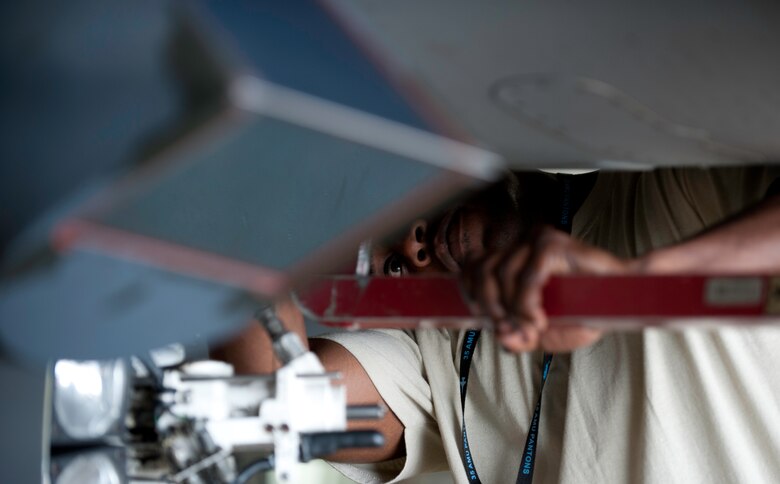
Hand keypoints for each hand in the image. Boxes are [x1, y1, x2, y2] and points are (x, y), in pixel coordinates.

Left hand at [463, 226, 637, 352]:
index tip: (483, 318)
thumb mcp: (540, 335)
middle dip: (490, 307)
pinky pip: (526, 278)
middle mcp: (521, 245)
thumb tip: (501, 336)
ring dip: (512, 309)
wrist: (621, 303)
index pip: (471, 265)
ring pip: (501, 274)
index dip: (469, 292)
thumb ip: (516, 337)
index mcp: (512, 259)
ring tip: (532, 327)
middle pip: (481, 271)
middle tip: (510, 329)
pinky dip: (528, 305)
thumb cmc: (582, 314)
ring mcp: (536, 240)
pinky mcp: (552, 244)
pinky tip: (540, 319)